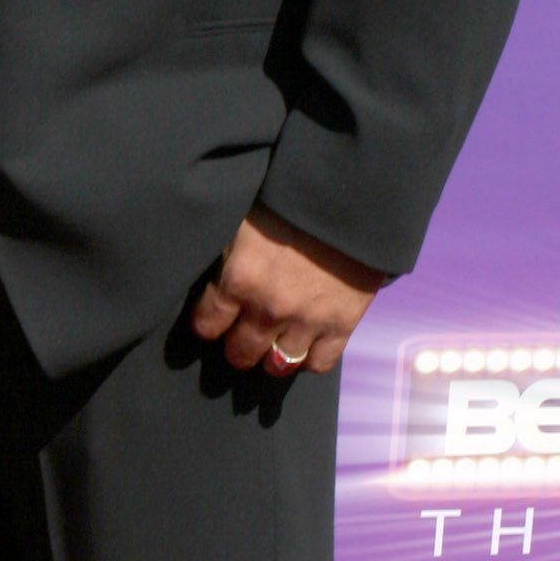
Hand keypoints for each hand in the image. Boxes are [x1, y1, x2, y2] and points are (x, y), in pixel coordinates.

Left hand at [189, 204, 383, 377]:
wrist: (352, 195)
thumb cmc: (290, 198)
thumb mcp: (244, 219)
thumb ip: (227, 254)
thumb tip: (213, 276)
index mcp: (239, 279)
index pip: (207, 325)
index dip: (207, 323)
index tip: (212, 319)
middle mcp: (269, 309)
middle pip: (240, 352)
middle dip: (236, 346)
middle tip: (241, 336)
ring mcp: (307, 321)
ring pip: (277, 364)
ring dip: (270, 358)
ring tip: (272, 346)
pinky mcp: (342, 324)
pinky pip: (319, 363)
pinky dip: (309, 359)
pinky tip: (305, 345)